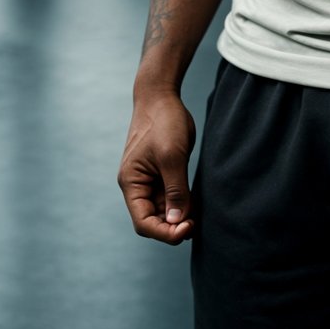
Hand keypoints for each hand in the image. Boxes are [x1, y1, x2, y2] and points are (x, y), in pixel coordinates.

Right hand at [118, 91, 196, 243]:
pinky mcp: (161, 173)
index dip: (164, 232)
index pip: (143, 222)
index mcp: (131, 183)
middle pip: (153, 220)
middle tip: (196, 223)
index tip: (186, 228)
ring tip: (198, 215)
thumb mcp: (172, 156)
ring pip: (163, 210)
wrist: (161, 96)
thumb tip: (176, 221)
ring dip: (179, 217)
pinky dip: (182, 203)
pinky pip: (170, 196)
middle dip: (173, 226)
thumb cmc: (163, 122)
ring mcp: (149, 180)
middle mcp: (137, 186)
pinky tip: (196, 204)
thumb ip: (175, 190)